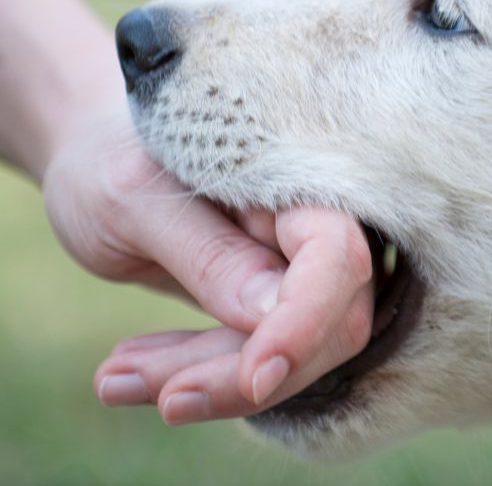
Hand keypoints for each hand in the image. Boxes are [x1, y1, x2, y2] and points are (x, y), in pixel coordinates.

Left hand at [43, 109, 373, 422]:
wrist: (99, 159)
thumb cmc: (111, 160)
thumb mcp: (134, 201)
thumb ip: (208, 254)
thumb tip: (270, 315)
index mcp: (291, 180)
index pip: (335, 256)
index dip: (306, 320)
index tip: (253, 376)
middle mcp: (307, 224)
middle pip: (325, 320)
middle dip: (242, 369)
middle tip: (139, 388)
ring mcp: (291, 264)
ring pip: (289, 350)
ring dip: (208, 379)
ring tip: (112, 378)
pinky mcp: (265, 298)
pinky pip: (251, 352)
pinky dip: (194, 372)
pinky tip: (126, 371)